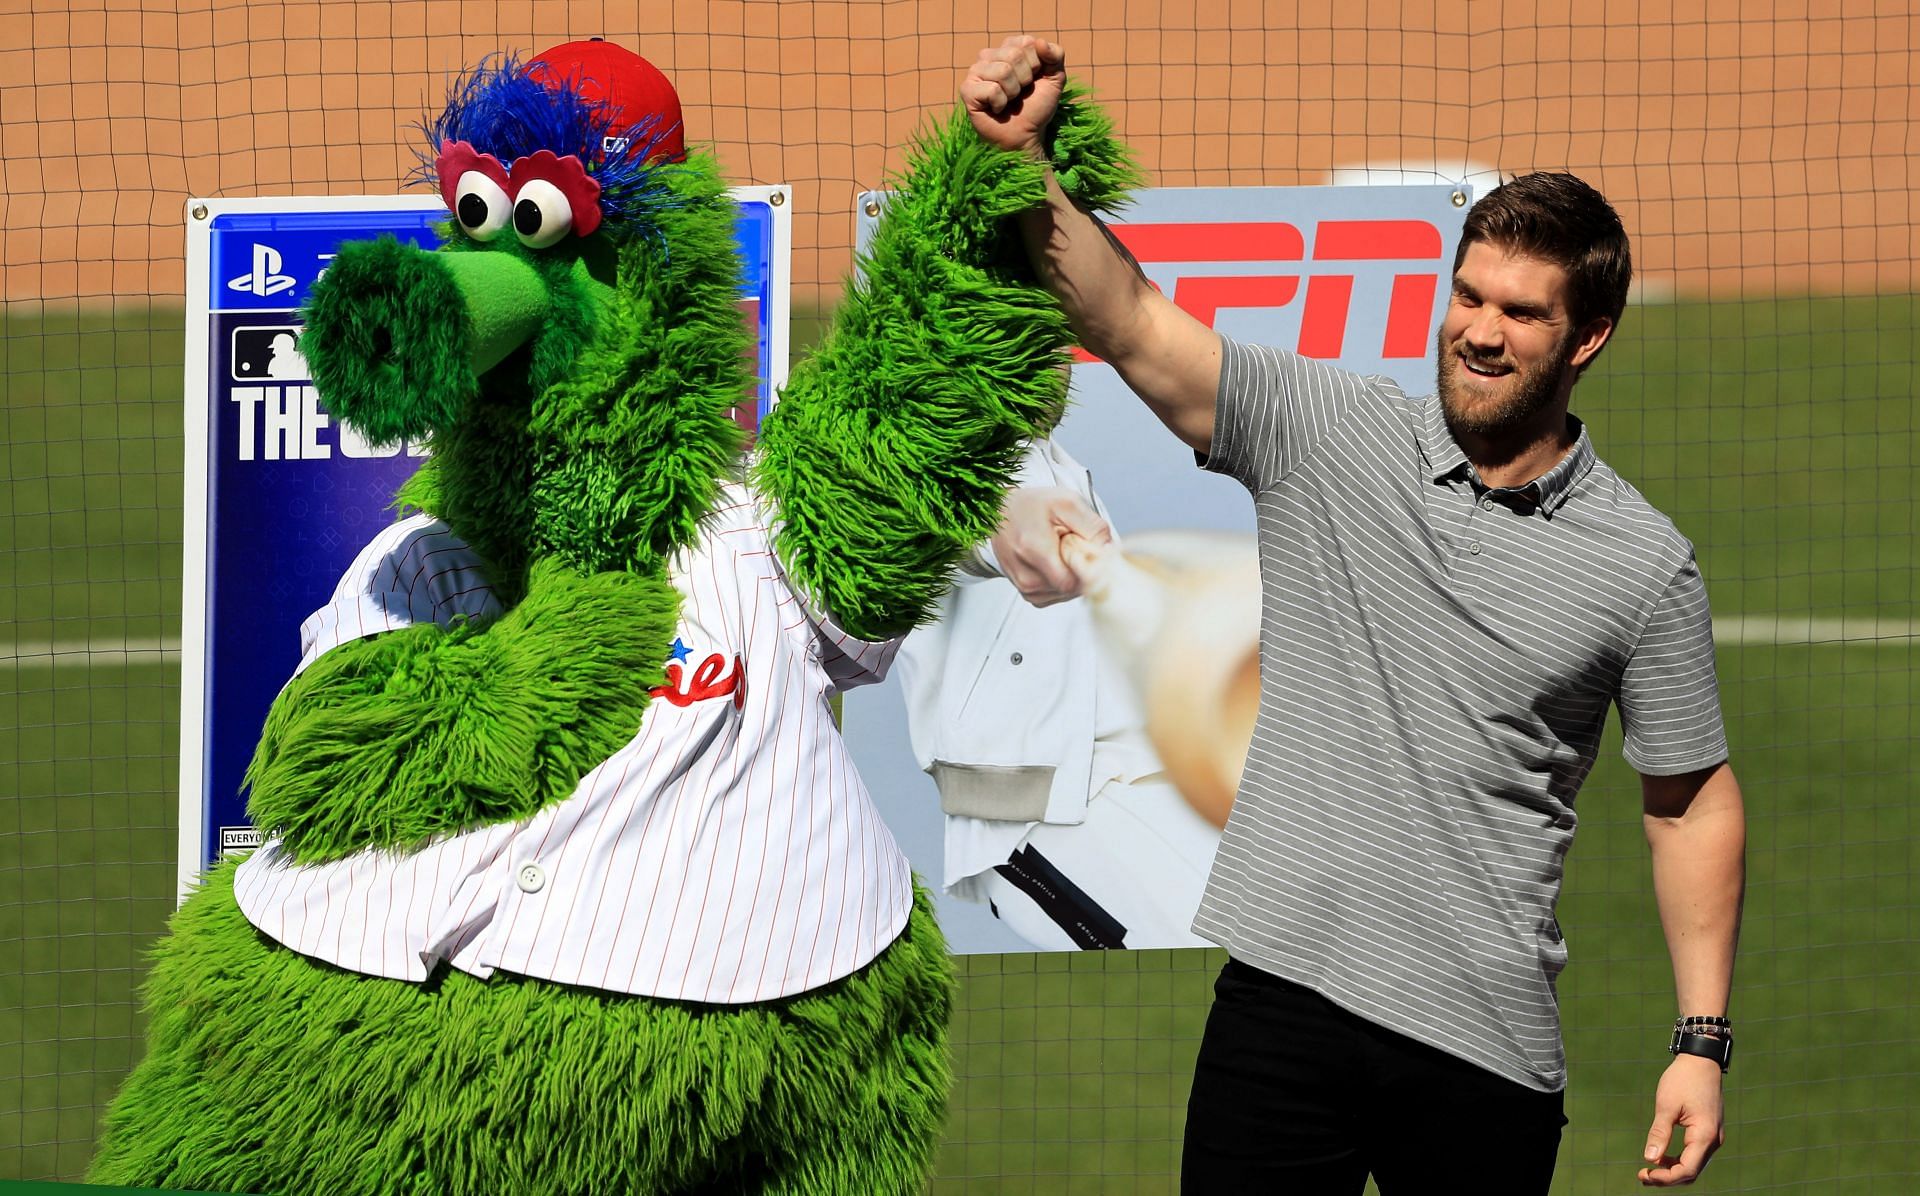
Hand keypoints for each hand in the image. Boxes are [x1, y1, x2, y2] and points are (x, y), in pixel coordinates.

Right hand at [961, 35, 1066, 156]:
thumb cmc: (1036, 107)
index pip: (1026, 42)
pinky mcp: (967, 90)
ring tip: (1008, 101)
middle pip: (1014, 55)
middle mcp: (989, 56)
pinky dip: (1001, 103)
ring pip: (1003, 70)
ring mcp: (975, 72)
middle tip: (1020, 94)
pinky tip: (997, 109)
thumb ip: (1056, 55)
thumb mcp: (1055, 79)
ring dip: (1013, 92)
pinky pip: (992, 89)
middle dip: (1025, 80)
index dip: (1036, 65)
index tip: (1032, 81)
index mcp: (1008, 48)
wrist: (1025, 136)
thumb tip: (1040, 42)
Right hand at [990, 486, 1112, 606]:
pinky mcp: (1027, 593)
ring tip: (1061, 552)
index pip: (1075, 581)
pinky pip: (1057, 596)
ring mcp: (1025, 587)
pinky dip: (1063, 582)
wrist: (1000, 513)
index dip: (1090, 569)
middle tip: (1073, 546)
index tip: (1090, 551)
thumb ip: (1093, 527)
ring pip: (1067, 594)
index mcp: (1034, 550)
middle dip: (1082, 570)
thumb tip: (1111, 551)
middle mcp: (1026, 575)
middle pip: (1073, 589)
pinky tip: (1057, 563)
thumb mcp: (1067, 503)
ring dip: (1073, 575)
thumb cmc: (1032, 506)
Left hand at [1638, 1054, 1725, 1185]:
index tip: (1644, 1174)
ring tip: (1648, 1170)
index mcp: (1705, 1135)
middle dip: (1667, 1178)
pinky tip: (1661, 1157)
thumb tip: (1649, 1158)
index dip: (1666, 1178)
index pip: (1687, 1170)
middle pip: (1692, 1172)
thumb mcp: (1666, 1105)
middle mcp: (1713, 1140)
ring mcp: (1713, 1137)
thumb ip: (1659, 1133)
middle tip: (1642, 1177)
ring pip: (1694, 1165)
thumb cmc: (1683, 1079)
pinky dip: (1679, 1160)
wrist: (1701, 1061)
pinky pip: (1695, 1154)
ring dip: (1672, 1170)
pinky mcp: (1709, 1132)